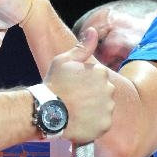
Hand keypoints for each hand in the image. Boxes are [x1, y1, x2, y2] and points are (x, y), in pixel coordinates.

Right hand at [44, 27, 114, 144]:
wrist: (47, 111)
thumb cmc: (54, 84)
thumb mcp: (64, 60)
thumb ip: (83, 47)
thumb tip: (92, 31)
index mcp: (101, 72)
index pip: (99, 77)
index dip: (85, 82)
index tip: (74, 87)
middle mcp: (109, 89)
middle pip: (103, 92)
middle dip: (92, 95)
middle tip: (74, 100)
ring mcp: (108, 108)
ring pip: (104, 108)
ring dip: (93, 109)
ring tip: (76, 111)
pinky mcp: (104, 125)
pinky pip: (102, 124)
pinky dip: (93, 124)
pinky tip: (80, 121)